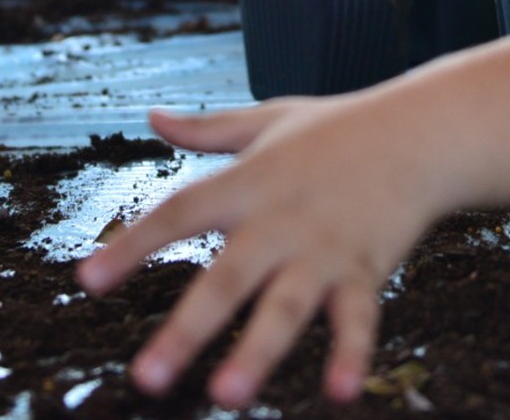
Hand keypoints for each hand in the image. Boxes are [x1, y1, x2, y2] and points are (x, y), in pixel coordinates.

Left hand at [78, 99, 440, 408]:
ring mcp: (325, 249)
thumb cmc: (339, 127)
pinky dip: (350, 355)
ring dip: (257, 353)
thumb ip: (206, 129)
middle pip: (226, 278)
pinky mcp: (366, 269)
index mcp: (248, 183)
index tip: (87, 281)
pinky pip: (358, 319)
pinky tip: (338, 393)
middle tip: (148, 379)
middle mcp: (280, 220)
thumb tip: (151, 117)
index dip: (132, 246)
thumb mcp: (267, 118)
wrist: (421, 130)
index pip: (177, 213)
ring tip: (226, 397)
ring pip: (286, 307)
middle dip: (187, 331)